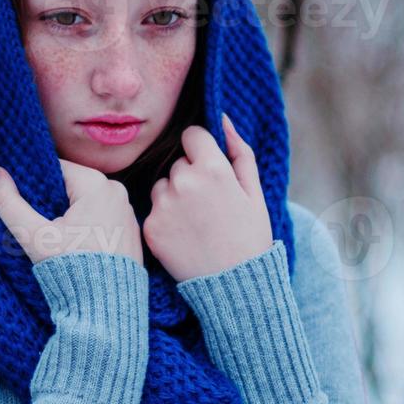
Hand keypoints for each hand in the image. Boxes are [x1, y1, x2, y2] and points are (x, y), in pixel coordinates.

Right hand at [0, 157, 143, 266]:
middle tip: (41, 226)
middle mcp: (118, 192)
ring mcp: (128, 212)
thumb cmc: (71, 270)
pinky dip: (88, 227)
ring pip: (87, 203)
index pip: (56, 169)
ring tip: (58, 239)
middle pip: (72, 186)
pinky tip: (77, 246)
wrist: (106, 309)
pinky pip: (103, 218)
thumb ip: (9, 202)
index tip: (28, 205)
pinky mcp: (132, 231)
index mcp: (97, 184)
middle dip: (53, 202)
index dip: (36, 184)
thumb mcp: (33, 236)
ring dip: (70, 215)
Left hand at [142, 114, 272, 281]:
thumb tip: (222, 118)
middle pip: (177, 163)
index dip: (202, 151)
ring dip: (174, 197)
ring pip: (162, 186)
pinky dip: (165, 220)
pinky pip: (153, 210)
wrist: (234, 285)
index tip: (210, 170)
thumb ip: (239, 151)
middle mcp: (182, 182)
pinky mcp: (150, 228)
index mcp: (212, 168)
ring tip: (196, 223)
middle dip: (190, 176)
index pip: (191, 135)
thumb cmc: (250, 236)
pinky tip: (184, 236)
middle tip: (209, 206)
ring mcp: (163, 206)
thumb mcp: (254, 191)